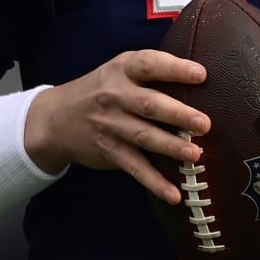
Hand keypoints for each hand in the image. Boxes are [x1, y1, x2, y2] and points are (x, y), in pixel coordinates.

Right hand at [25, 51, 209, 203]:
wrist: (55, 118)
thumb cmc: (102, 90)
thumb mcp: (120, 70)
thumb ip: (151, 72)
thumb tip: (201, 78)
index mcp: (123, 70)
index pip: (149, 65)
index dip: (175, 68)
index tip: (201, 74)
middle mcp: (115, 95)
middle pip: (149, 104)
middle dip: (177, 114)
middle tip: (204, 124)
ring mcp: (111, 125)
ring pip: (143, 136)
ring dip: (170, 147)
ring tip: (195, 155)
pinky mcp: (109, 151)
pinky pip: (135, 167)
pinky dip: (154, 182)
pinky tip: (174, 194)